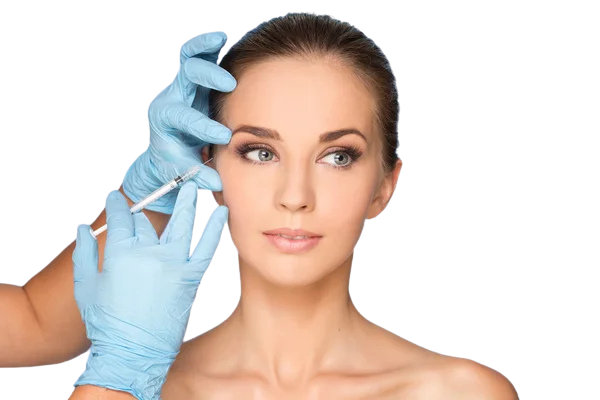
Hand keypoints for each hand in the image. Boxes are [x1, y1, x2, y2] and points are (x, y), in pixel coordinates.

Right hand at [72, 182, 227, 398]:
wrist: (133, 352)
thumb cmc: (107, 323)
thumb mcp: (85, 287)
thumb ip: (83, 254)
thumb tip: (82, 228)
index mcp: (119, 254)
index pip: (119, 221)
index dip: (116, 207)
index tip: (115, 199)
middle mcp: (148, 254)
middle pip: (148, 223)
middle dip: (147, 209)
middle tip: (152, 198)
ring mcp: (172, 264)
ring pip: (182, 226)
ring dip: (189, 203)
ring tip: (193, 187)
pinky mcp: (190, 277)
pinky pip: (205, 248)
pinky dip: (214, 229)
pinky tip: (221, 212)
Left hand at [120, 31, 243, 213]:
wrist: (168, 146)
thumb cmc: (174, 160)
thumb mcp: (182, 171)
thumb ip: (198, 176)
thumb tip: (215, 183)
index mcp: (165, 119)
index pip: (183, 117)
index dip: (203, 125)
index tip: (224, 135)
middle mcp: (172, 95)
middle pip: (185, 75)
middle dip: (207, 77)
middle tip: (230, 83)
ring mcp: (183, 82)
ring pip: (190, 54)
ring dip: (210, 44)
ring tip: (234, 38)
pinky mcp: (194, 76)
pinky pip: (204, 52)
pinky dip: (222, 43)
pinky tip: (242, 37)